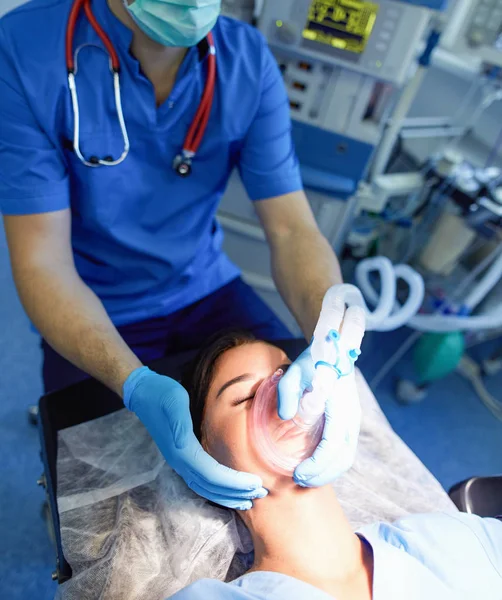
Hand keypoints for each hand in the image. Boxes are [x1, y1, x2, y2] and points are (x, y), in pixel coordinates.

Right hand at [123, 367, 267, 509]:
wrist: (143, 393)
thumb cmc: (161, 393)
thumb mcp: (173, 400)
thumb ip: (179, 421)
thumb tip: (184, 443)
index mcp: (181, 449)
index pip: (211, 474)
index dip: (234, 482)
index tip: (255, 483)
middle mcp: (179, 460)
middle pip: (210, 486)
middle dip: (235, 493)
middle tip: (261, 494)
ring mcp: (178, 461)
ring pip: (204, 488)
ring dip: (227, 495)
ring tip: (248, 500)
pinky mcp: (180, 457)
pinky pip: (199, 481)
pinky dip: (216, 489)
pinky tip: (228, 491)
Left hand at [277, 304, 364, 486]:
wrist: (334, 350)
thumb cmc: (313, 361)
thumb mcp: (296, 370)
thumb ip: (287, 391)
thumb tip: (284, 416)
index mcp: (340, 404)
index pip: (333, 443)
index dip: (317, 464)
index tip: (298, 473)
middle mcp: (351, 415)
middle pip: (343, 456)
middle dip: (322, 475)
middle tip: (298, 481)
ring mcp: (353, 420)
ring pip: (347, 456)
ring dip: (328, 472)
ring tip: (304, 478)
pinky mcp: (350, 422)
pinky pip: (345, 450)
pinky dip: (331, 464)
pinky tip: (314, 466)